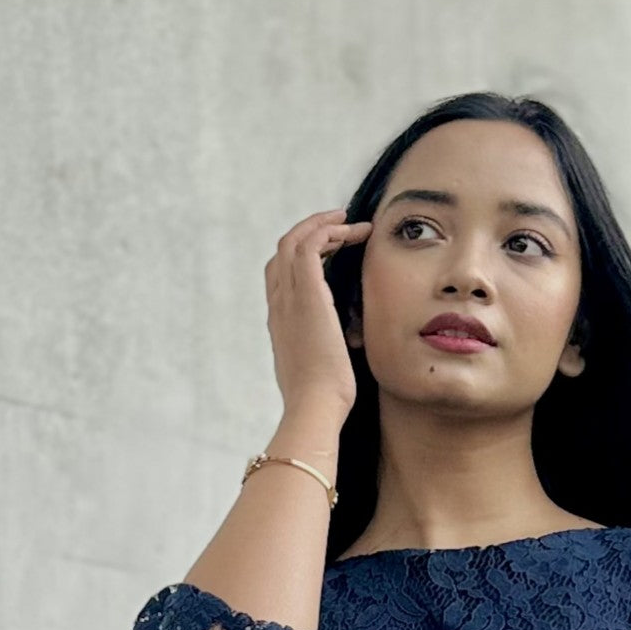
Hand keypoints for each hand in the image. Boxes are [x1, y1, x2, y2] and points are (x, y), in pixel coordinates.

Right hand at [264, 207, 371, 416]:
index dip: (303, 255)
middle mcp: (279, 305)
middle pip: (282, 251)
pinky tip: (352, 232)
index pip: (281, 275)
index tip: (333, 250)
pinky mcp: (307, 294)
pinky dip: (328, 231)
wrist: (315, 407)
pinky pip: (310, 245)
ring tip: (351, 223)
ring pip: (294, 242)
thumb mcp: (324, 368)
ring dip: (322, 226)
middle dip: (310, 232)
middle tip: (341, 227)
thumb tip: (351, 342)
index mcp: (281, 322)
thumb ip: (329, 349)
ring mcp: (288, 298)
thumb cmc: (325, 398)